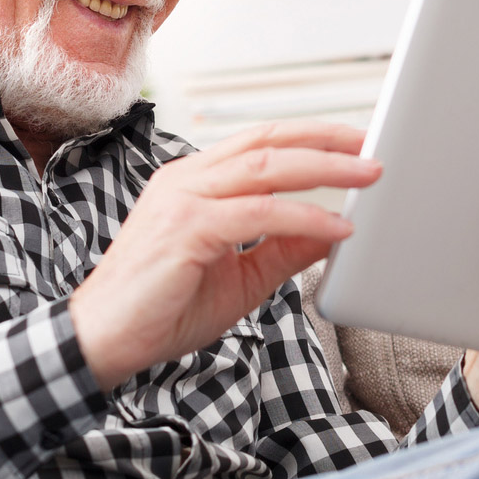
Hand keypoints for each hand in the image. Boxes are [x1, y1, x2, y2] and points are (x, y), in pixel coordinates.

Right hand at [70, 122, 380, 390]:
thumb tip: (334, 230)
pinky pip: (259, 214)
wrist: (106, 339)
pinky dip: (304, 218)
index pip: (258, 145)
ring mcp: (182, 200)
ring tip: (366, 176)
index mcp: (192, 183)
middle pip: (266, 142)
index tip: (353, 145)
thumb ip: (283, 250)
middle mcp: (185, 180)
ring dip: (325, 170)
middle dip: (325, 141)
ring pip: (267, 168)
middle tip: (372, 149)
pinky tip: (336, 227)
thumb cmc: (160, 309)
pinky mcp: (186, 228)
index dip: (309, 138)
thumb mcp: (240, 277)